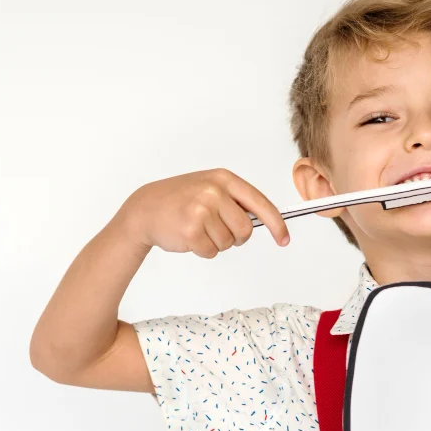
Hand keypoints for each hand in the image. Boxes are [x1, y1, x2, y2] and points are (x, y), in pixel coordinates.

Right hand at [120, 168, 289, 256]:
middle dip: (236, 237)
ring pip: (228, 243)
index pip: (260, 203)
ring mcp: (201, 210)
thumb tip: (268, 221)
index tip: (284, 239)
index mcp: (224, 179)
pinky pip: (212, 252)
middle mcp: (214, 192)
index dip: (276, 224)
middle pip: (245, 229)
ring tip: (198, 228)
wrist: (146, 208)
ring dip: (216, 243)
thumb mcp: (210, 189)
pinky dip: (203, 250)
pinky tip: (190, 237)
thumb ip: (236, 201)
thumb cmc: (182, 200)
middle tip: (217, 229)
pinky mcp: (191, 230)